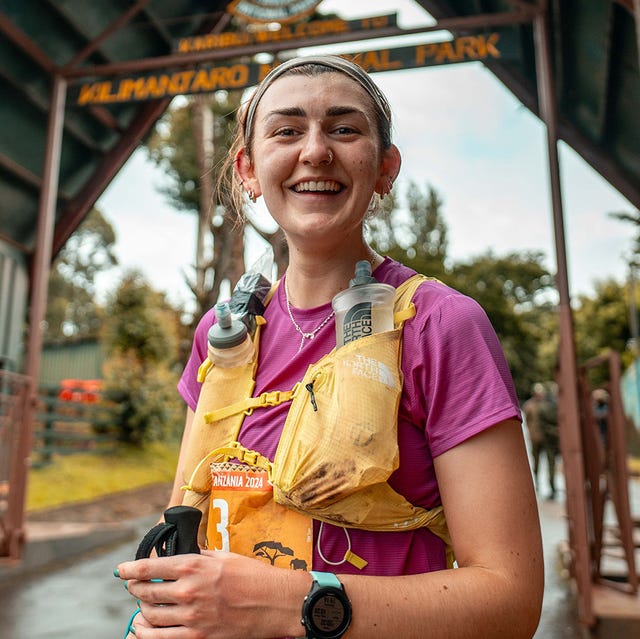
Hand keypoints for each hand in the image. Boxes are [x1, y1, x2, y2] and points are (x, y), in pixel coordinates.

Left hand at [116, 550, 308, 638]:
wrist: (275, 602)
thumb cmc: (253, 576)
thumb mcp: (224, 556)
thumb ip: (198, 556)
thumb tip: (179, 555)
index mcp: (194, 567)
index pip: (149, 568)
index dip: (130, 569)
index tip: (122, 570)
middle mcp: (189, 592)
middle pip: (145, 593)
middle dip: (135, 589)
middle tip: (134, 586)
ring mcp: (193, 618)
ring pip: (150, 617)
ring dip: (141, 611)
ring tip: (142, 606)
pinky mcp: (199, 637)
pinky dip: (147, 634)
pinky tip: (144, 628)